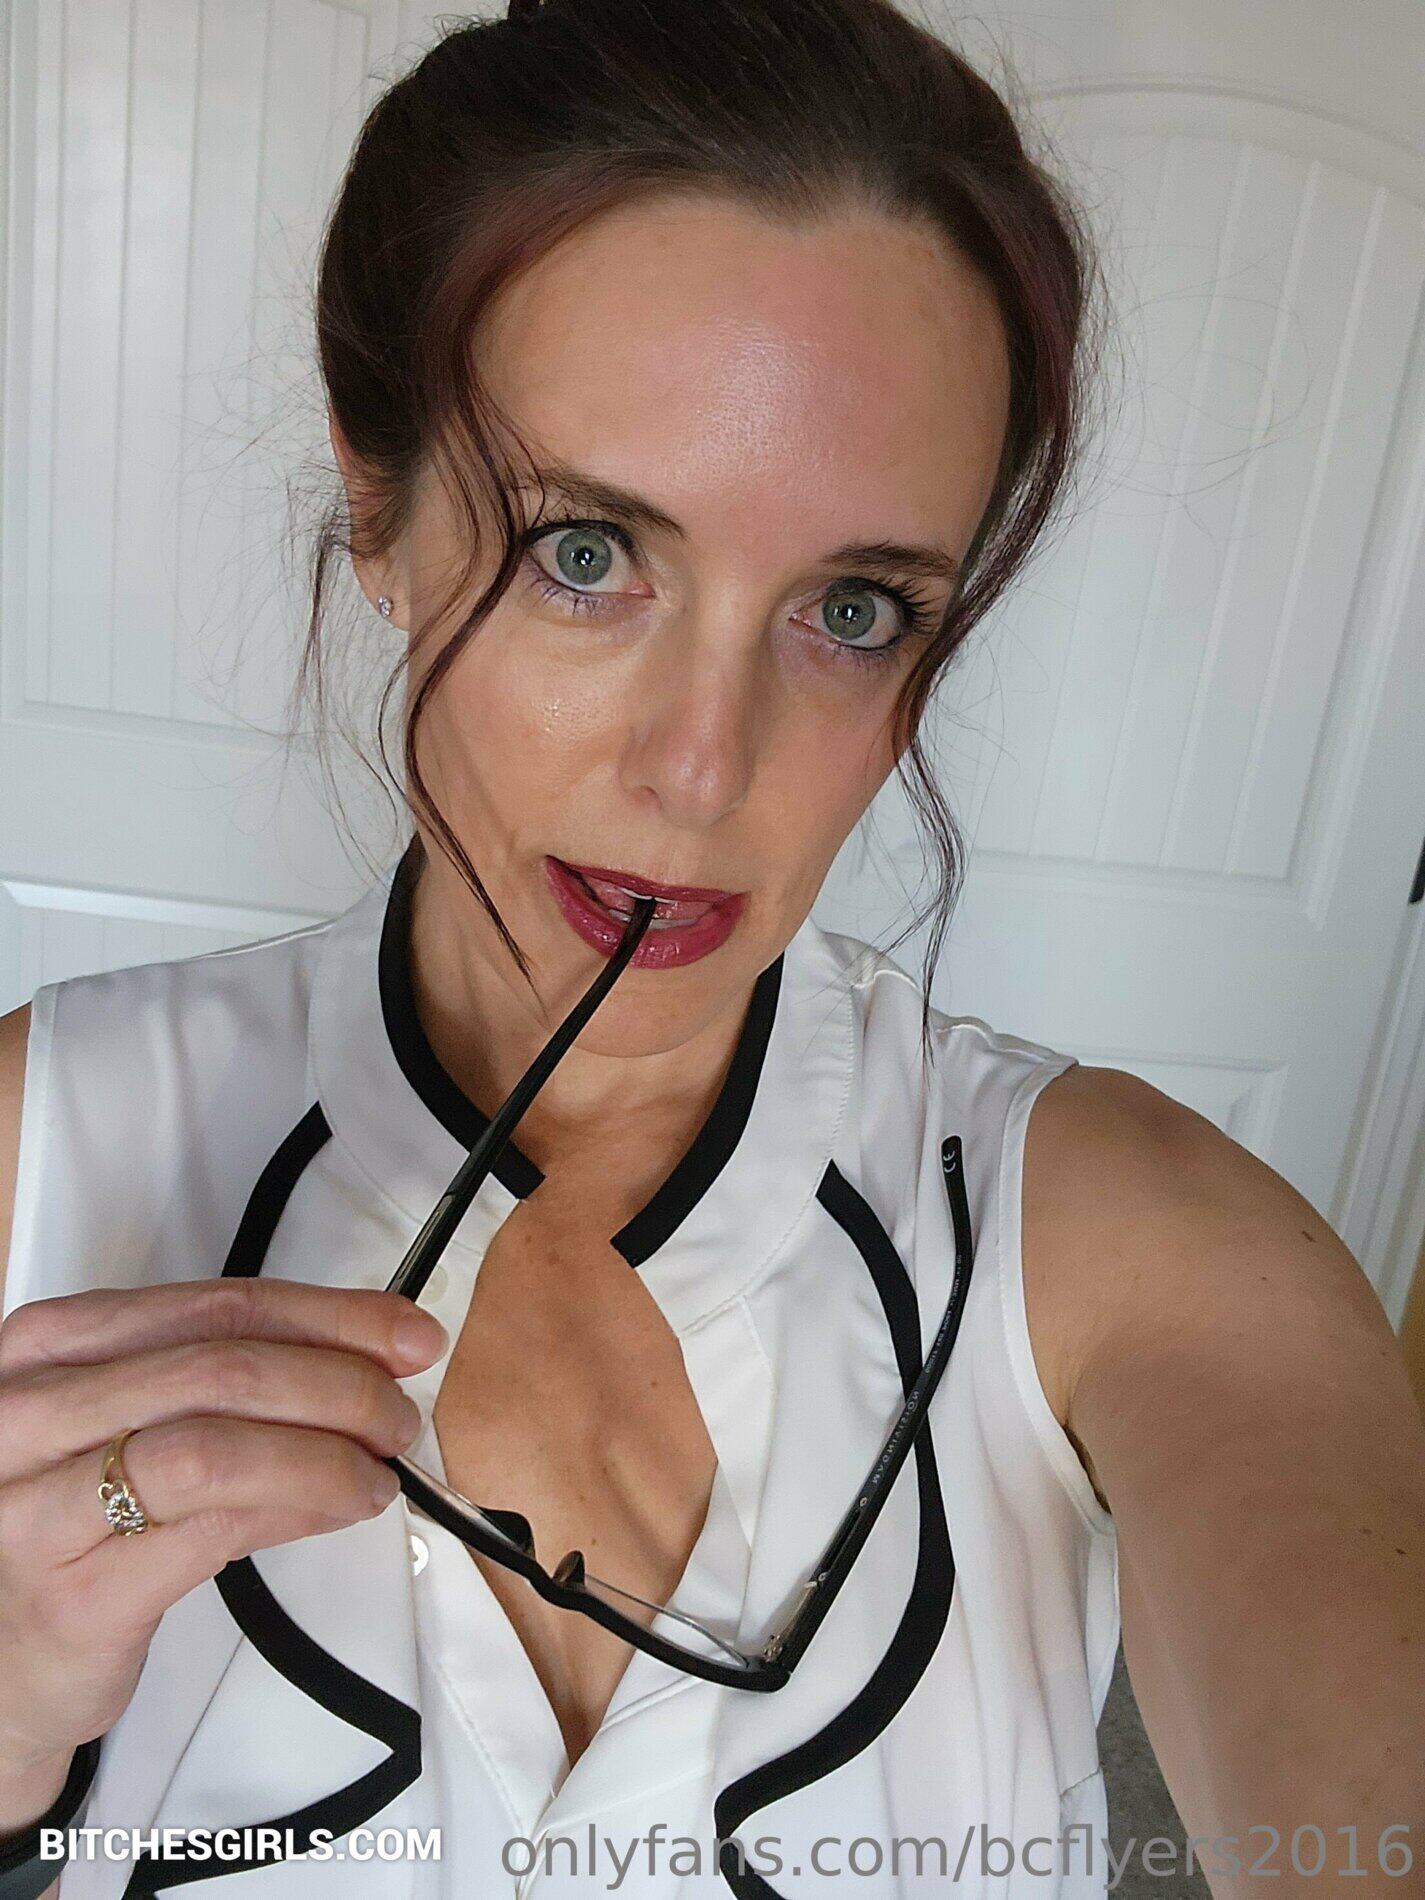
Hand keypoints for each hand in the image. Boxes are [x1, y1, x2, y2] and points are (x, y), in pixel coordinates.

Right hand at [0, 1278, 445, 1767]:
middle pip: (222, 1368)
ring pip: (217, 1447)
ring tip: (375, 1473)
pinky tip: (335, 1510)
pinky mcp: (74, 1599)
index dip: (328, 1316)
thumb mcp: (122, 1422)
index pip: (215, 1305)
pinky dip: (296, 1510)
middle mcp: (28, 1415)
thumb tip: (369, 1356)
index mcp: (46, 1346)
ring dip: (325, 1454)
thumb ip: (220, 1380)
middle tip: (398, 1415)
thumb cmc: (64, 1524)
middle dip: (339, 1384)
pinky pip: (212, 1531)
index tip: (405, 1335)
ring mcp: (39, 1508)